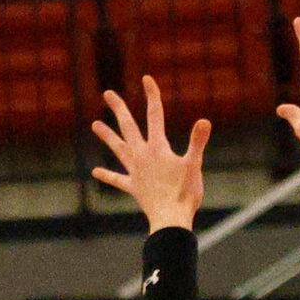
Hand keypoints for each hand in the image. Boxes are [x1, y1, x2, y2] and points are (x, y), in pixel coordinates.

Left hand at [91, 78, 211, 232]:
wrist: (171, 220)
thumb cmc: (185, 194)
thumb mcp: (194, 165)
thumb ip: (197, 142)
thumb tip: (204, 120)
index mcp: (158, 148)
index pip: (155, 115)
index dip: (152, 95)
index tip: (146, 78)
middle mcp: (142, 156)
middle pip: (128, 127)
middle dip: (118, 108)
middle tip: (107, 93)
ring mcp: (136, 172)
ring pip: (118, 149)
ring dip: (107, 136)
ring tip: (95, 125)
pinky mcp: (134, 188)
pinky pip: (118, 180)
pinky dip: (107, 175)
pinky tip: (96, 171)